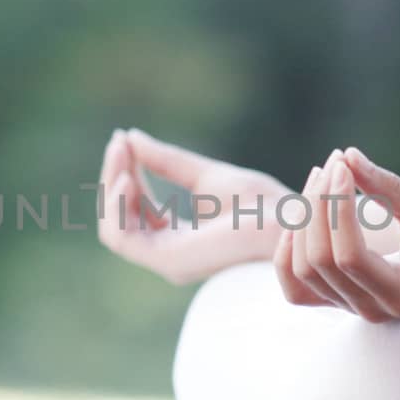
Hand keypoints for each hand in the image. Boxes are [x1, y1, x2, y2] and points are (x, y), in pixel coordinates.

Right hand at [97, 128, 288, 284]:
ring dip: (111, 188)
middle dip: (115, 176)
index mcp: (180, 237)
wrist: (288, 224)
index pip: (136, 208)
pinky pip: (123, 238)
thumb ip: (168, 162)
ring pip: (115, 227)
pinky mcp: (169, 260)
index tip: (124, 139)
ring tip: (121, 153)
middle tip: (119, 141)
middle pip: (120, 217)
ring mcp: (168, 260)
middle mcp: (170, 252)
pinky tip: (128, 178)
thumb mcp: (206, 175)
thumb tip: (131, 138)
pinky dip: (118, 208)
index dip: (125, 172)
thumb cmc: (262, 206)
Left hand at [273, 147, 399, 320]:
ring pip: (301, 273)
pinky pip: (297, 287)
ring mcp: (352, 311)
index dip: (337, 207)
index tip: (343, 165)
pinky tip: (303, 217)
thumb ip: (388, 188)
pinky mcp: (341, 302)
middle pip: (318, 262)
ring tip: (321, 178)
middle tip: (334, 163)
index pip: (349, 255)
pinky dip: (290, 253)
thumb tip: (346, 155)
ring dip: (302, 222)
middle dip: (317, 207)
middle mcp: (372, 310)